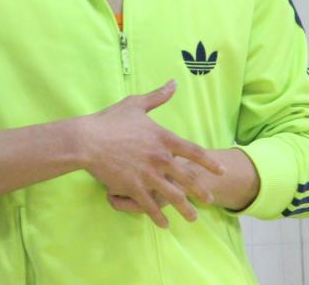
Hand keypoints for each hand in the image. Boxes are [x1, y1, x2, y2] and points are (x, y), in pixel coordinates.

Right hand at [76, 80, 223, 227]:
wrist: (87, 140)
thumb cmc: (110, 120)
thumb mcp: (136, 104)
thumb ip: (158, 96)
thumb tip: (174, 83)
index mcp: (163, 138)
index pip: (193, 152)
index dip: (208, 163)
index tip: (221, 171)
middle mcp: (160, 158)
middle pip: (187, 178)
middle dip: (200, 191)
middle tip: (209, 200)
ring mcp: (147, 174)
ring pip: (172, 196)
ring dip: (184, 209)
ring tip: (193, 218)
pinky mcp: (133, 187)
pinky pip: (150, 205)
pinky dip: (158, 216)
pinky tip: (164, 224)